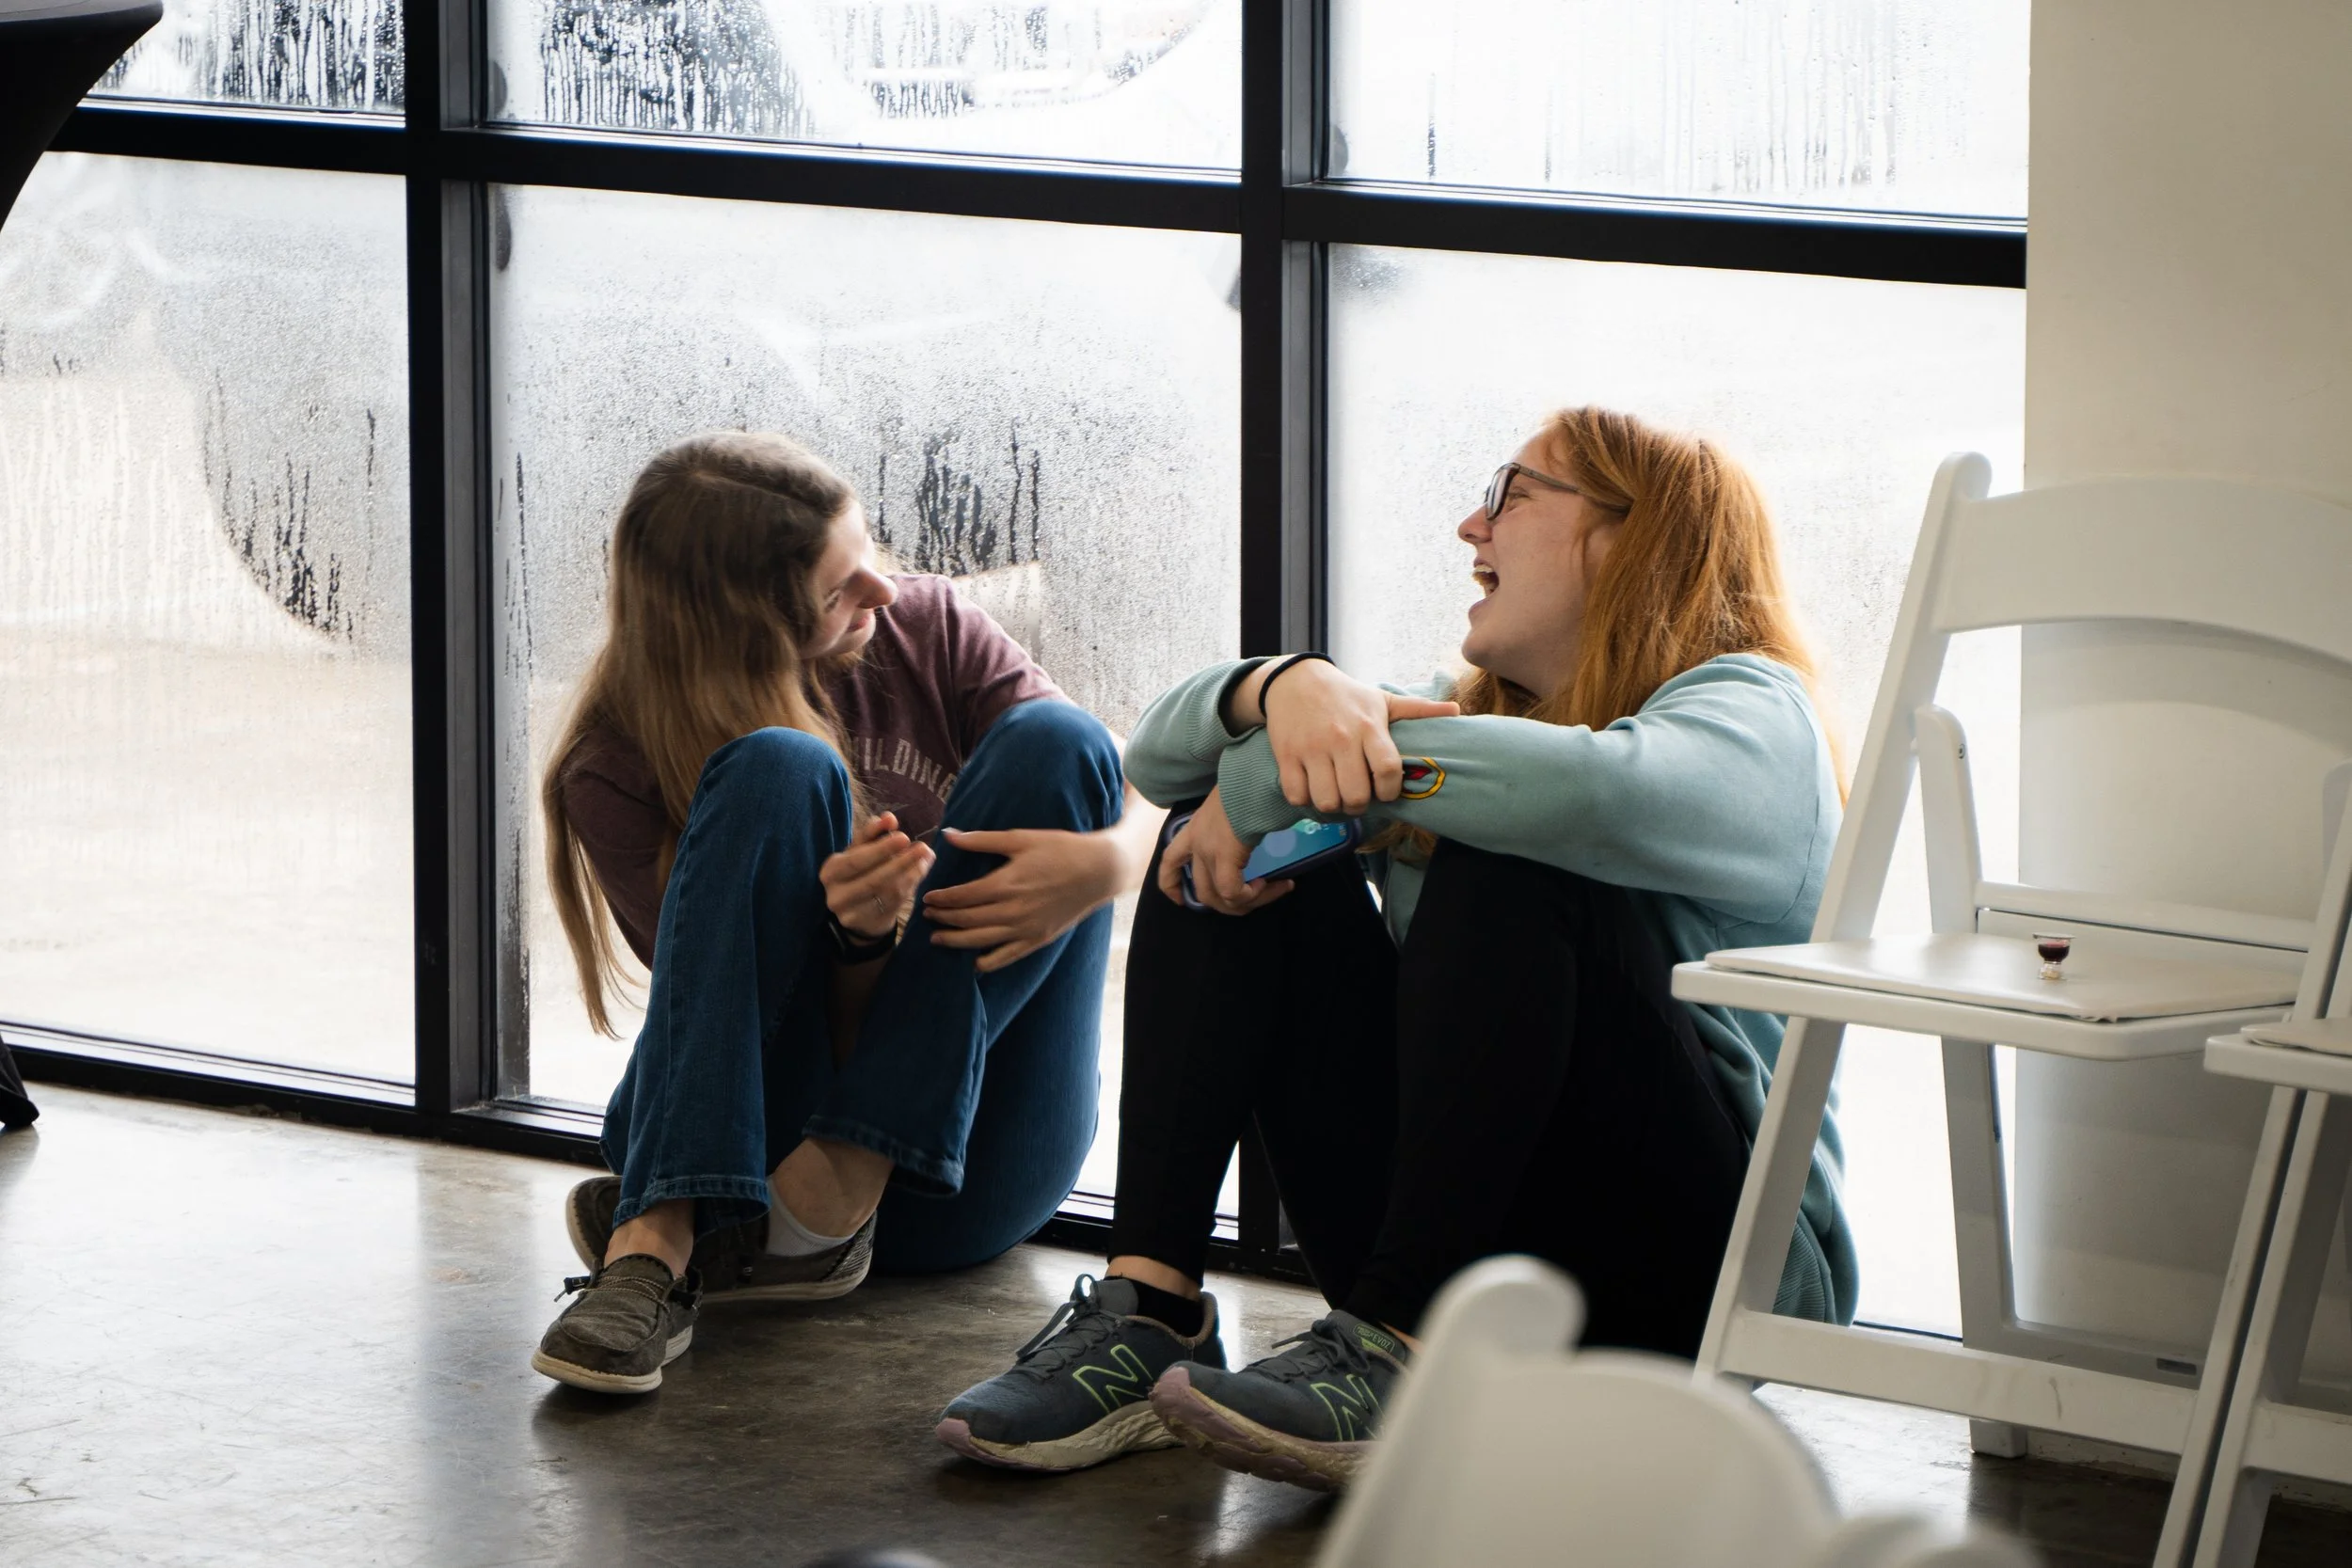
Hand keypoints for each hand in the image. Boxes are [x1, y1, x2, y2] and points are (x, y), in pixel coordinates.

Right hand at [820, 813, 933, 939]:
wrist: (858, 913)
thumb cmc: (859, 874)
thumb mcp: (860, 851)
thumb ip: (872, 833)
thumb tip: (888, 818)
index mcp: (830, 871)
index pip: (855, 860)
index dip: (880, 849)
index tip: (904, 836)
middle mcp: (836, 895)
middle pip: (872, 879)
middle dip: (900, 862)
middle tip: (922, 848)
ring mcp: (851, 913)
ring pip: (887, 892)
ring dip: (911, 873)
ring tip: (926, 857)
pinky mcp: (868, 924)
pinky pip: (895, 903)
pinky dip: (911, 885)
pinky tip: (921, 871)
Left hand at [922, 827, 1122, 973]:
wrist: (1100, 870)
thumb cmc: (1061, 849)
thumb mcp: (1020, 838)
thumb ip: (981, 840)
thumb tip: (948, 835)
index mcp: (1006, 883)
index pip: (963, 896)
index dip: (941, 899)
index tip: (927, 898)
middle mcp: (1013, 910)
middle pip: (967, 920)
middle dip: (944, 919)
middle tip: (927, 917)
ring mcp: (1026, 928)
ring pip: (981, 941)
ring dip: (956, 941)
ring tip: (938, 939)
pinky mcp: (1038, 939)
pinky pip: (1007, 956)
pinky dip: (988, 962)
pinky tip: (974, 963)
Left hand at [1155, 788, 1291, 916]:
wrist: (1254, 777)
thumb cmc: (1249, 784)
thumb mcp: (1232, 805)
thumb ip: (1232, 824)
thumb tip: (1252, 839)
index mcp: (1194, 829)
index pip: (1170, 861)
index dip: (1172, 885)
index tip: (1181, 900)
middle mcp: (1197, 843)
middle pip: (1201, 891)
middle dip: (1228, 904)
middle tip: (1256, 896)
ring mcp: (1209, 851)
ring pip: (1220, 897)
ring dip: (1250, 901)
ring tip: (1274, 887)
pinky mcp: (1225, 856)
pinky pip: (1233, 892)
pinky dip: (1254, 896)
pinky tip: (1274, 884)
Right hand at [1256, 660, 1458, 814]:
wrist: (1295, 680)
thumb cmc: (1347, 696)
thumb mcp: (1383, 699)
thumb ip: (1419, 710)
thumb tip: (1458, 711)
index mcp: (1369, 727)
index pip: (1388, 771)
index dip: (1390, 791)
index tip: (1386, 792)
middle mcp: (1341, 739)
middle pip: (1356, 795)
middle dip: (1360, 805)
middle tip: (1358, 798)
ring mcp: (1311, 748)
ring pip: (1326, 800)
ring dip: (1333, 806)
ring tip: (1336, 795)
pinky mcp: (1287, 755)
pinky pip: (1297, 795)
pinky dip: (1305, 800)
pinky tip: (1313, 789)